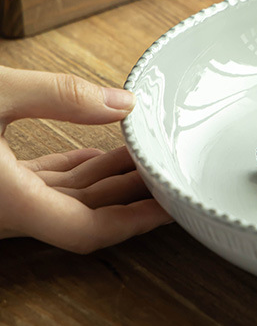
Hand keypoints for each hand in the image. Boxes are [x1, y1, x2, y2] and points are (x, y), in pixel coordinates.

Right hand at [0, 67, 171, 252]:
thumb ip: (60, 95)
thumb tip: (122, 103)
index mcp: (7, 200)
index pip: (85, 229)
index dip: (135, 221)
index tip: (171, 207)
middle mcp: (1, 208)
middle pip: (81, 213)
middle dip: (129, 193)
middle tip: (167, 173)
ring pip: (60, 198)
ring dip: (103, 178)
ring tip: (143, 155)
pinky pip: (37, 187)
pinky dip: (71, 173)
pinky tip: (98, 154)